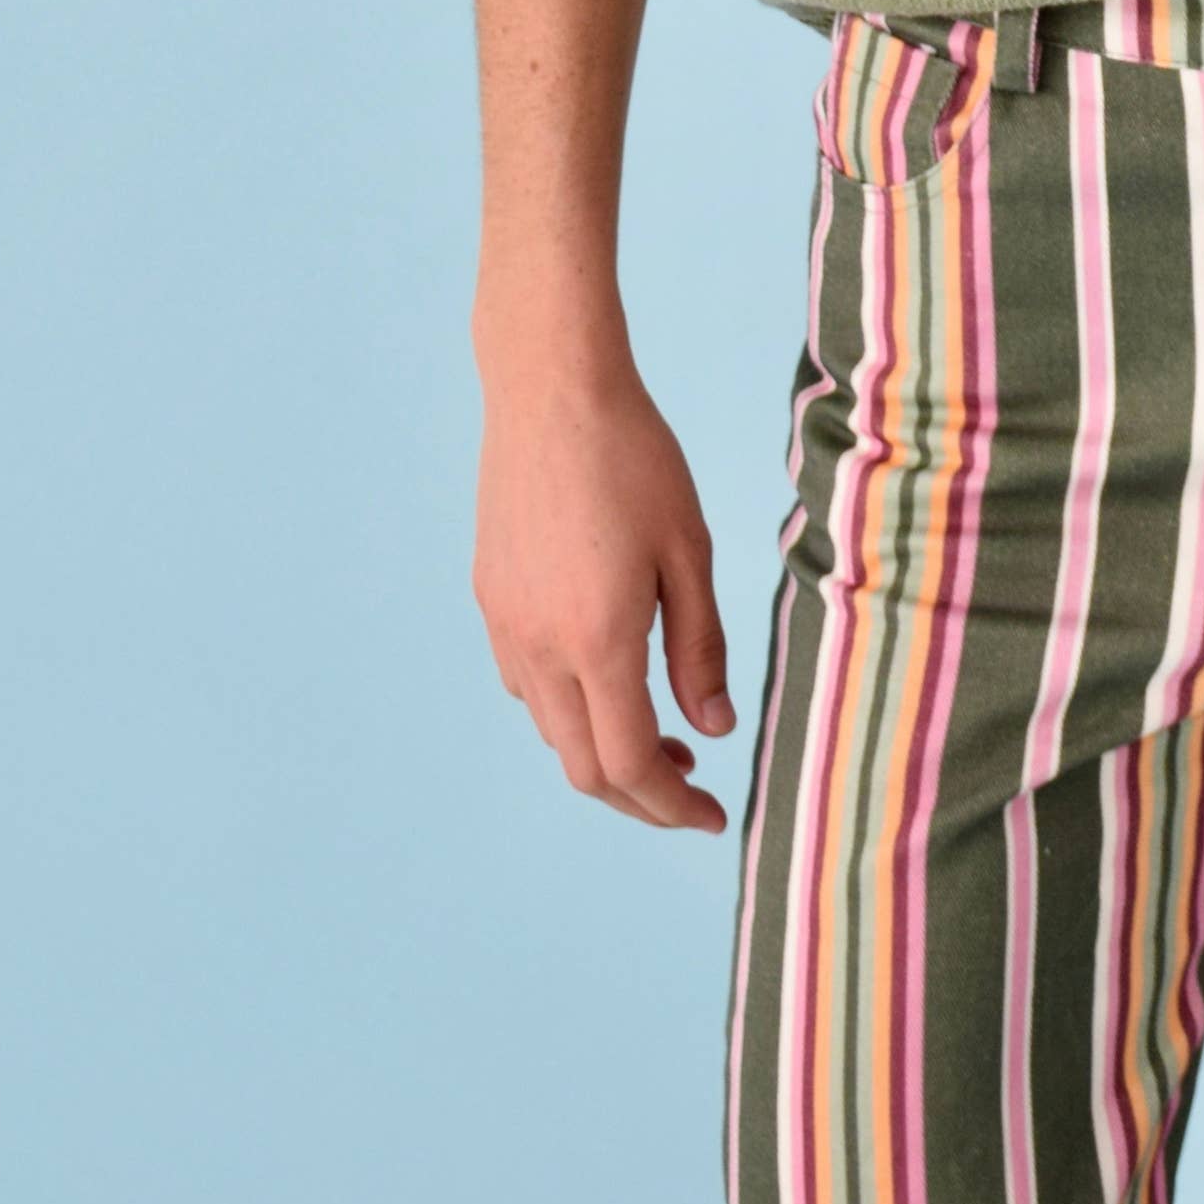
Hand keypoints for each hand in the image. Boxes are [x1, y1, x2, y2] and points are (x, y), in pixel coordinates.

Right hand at [472, 342, 735, 827]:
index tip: (712, 815)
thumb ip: (699, 647)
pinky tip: (605, 675)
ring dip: (602, 751)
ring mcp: (506, 624)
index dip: (671, 806)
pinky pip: (526, 684)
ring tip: (660, 734)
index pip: (630, 764)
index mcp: (597, 640)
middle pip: (584, 767)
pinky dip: (569, 708)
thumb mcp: (688, 549)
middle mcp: (539, 647)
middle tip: (690, 788)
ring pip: (551, 729)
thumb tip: (712, 729)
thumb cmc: (634, 457)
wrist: (550, 388)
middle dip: (639, 796)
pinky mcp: (490, 597)